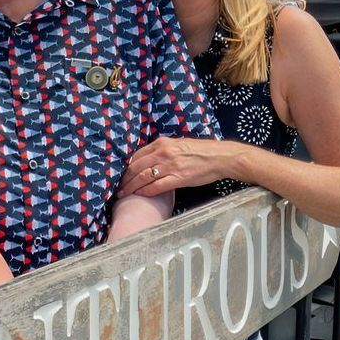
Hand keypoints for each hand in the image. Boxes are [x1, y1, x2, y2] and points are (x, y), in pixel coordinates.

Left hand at [118, 137, 242, 197]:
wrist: (220, 157)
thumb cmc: (200, 151)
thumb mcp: (178, 144)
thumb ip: (162, 150)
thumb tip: (147, 160)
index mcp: (162, 143)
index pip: (137, 156)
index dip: (126, 167)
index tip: (121, 175)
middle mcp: (164, 152)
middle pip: (136, 167)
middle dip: (125, 179)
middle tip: (118, 188)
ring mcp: (171, 165)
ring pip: (143, 177)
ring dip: (131, 187)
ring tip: (123, 194)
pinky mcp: (179, 178)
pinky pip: (157, 186)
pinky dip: (146, 192)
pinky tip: (140, 196)